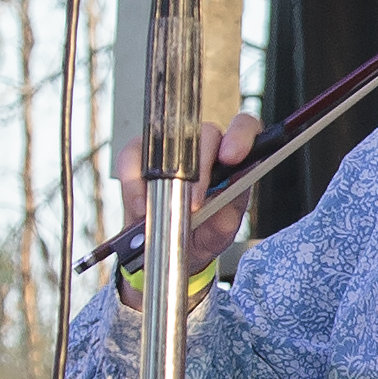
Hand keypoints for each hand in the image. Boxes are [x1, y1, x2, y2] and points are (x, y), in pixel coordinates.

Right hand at [108, 108, 264, 283]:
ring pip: (167, 141)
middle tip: (195, 204)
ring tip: (165, 209)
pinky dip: (134, 184)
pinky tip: (141, 207)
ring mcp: (169, 148)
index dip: (240, 136)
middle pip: (206, 134)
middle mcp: (203, 147)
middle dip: (200, 169)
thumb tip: (231, 191)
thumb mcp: (221, 230)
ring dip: (165, 177)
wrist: (170, 251)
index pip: (245, 128)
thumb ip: (229, 211)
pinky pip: (132, 156)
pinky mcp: (139, 154)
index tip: (232, 158)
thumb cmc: (203, 234)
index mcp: (232, 159)